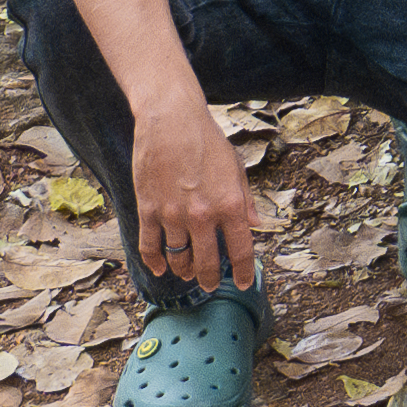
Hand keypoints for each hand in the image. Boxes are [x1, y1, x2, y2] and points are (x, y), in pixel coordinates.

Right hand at [126, 93, 265, 298]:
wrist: (172, 121)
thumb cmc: (207, 141)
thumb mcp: (237, 168)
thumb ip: (246, 200)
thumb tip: (256, 225)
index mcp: (230, 205)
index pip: (241, 251)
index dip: (244, 272)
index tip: (243, 283)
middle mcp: (203, 215)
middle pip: (207, 263)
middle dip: (210, 279)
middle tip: (211, 285)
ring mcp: (173, 215)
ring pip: (179, 258)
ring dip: (184, 270)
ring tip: (188, 273)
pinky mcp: (149, 210)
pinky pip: (151, 247)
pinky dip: (155, 262)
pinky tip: (161, 268)